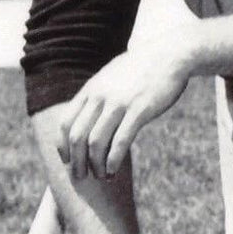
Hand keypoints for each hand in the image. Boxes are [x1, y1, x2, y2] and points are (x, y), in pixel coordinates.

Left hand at [55, 39, 191, 178]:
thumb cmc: (141, 69)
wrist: (169, 56)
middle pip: (78, 136)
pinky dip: (113, 159)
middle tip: (80, 177)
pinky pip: (120, 140)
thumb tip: (88, 112)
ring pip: (96, 142)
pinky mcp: (139, 110)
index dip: (63, 146)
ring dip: (95, 164)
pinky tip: (113, 170)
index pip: (66, 123)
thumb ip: (97, 94)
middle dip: (76, 161)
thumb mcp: (111, 76)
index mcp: (91, 90)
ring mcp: (119, 103)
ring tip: (101, 176)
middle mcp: (100, 97)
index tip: (68, 161)